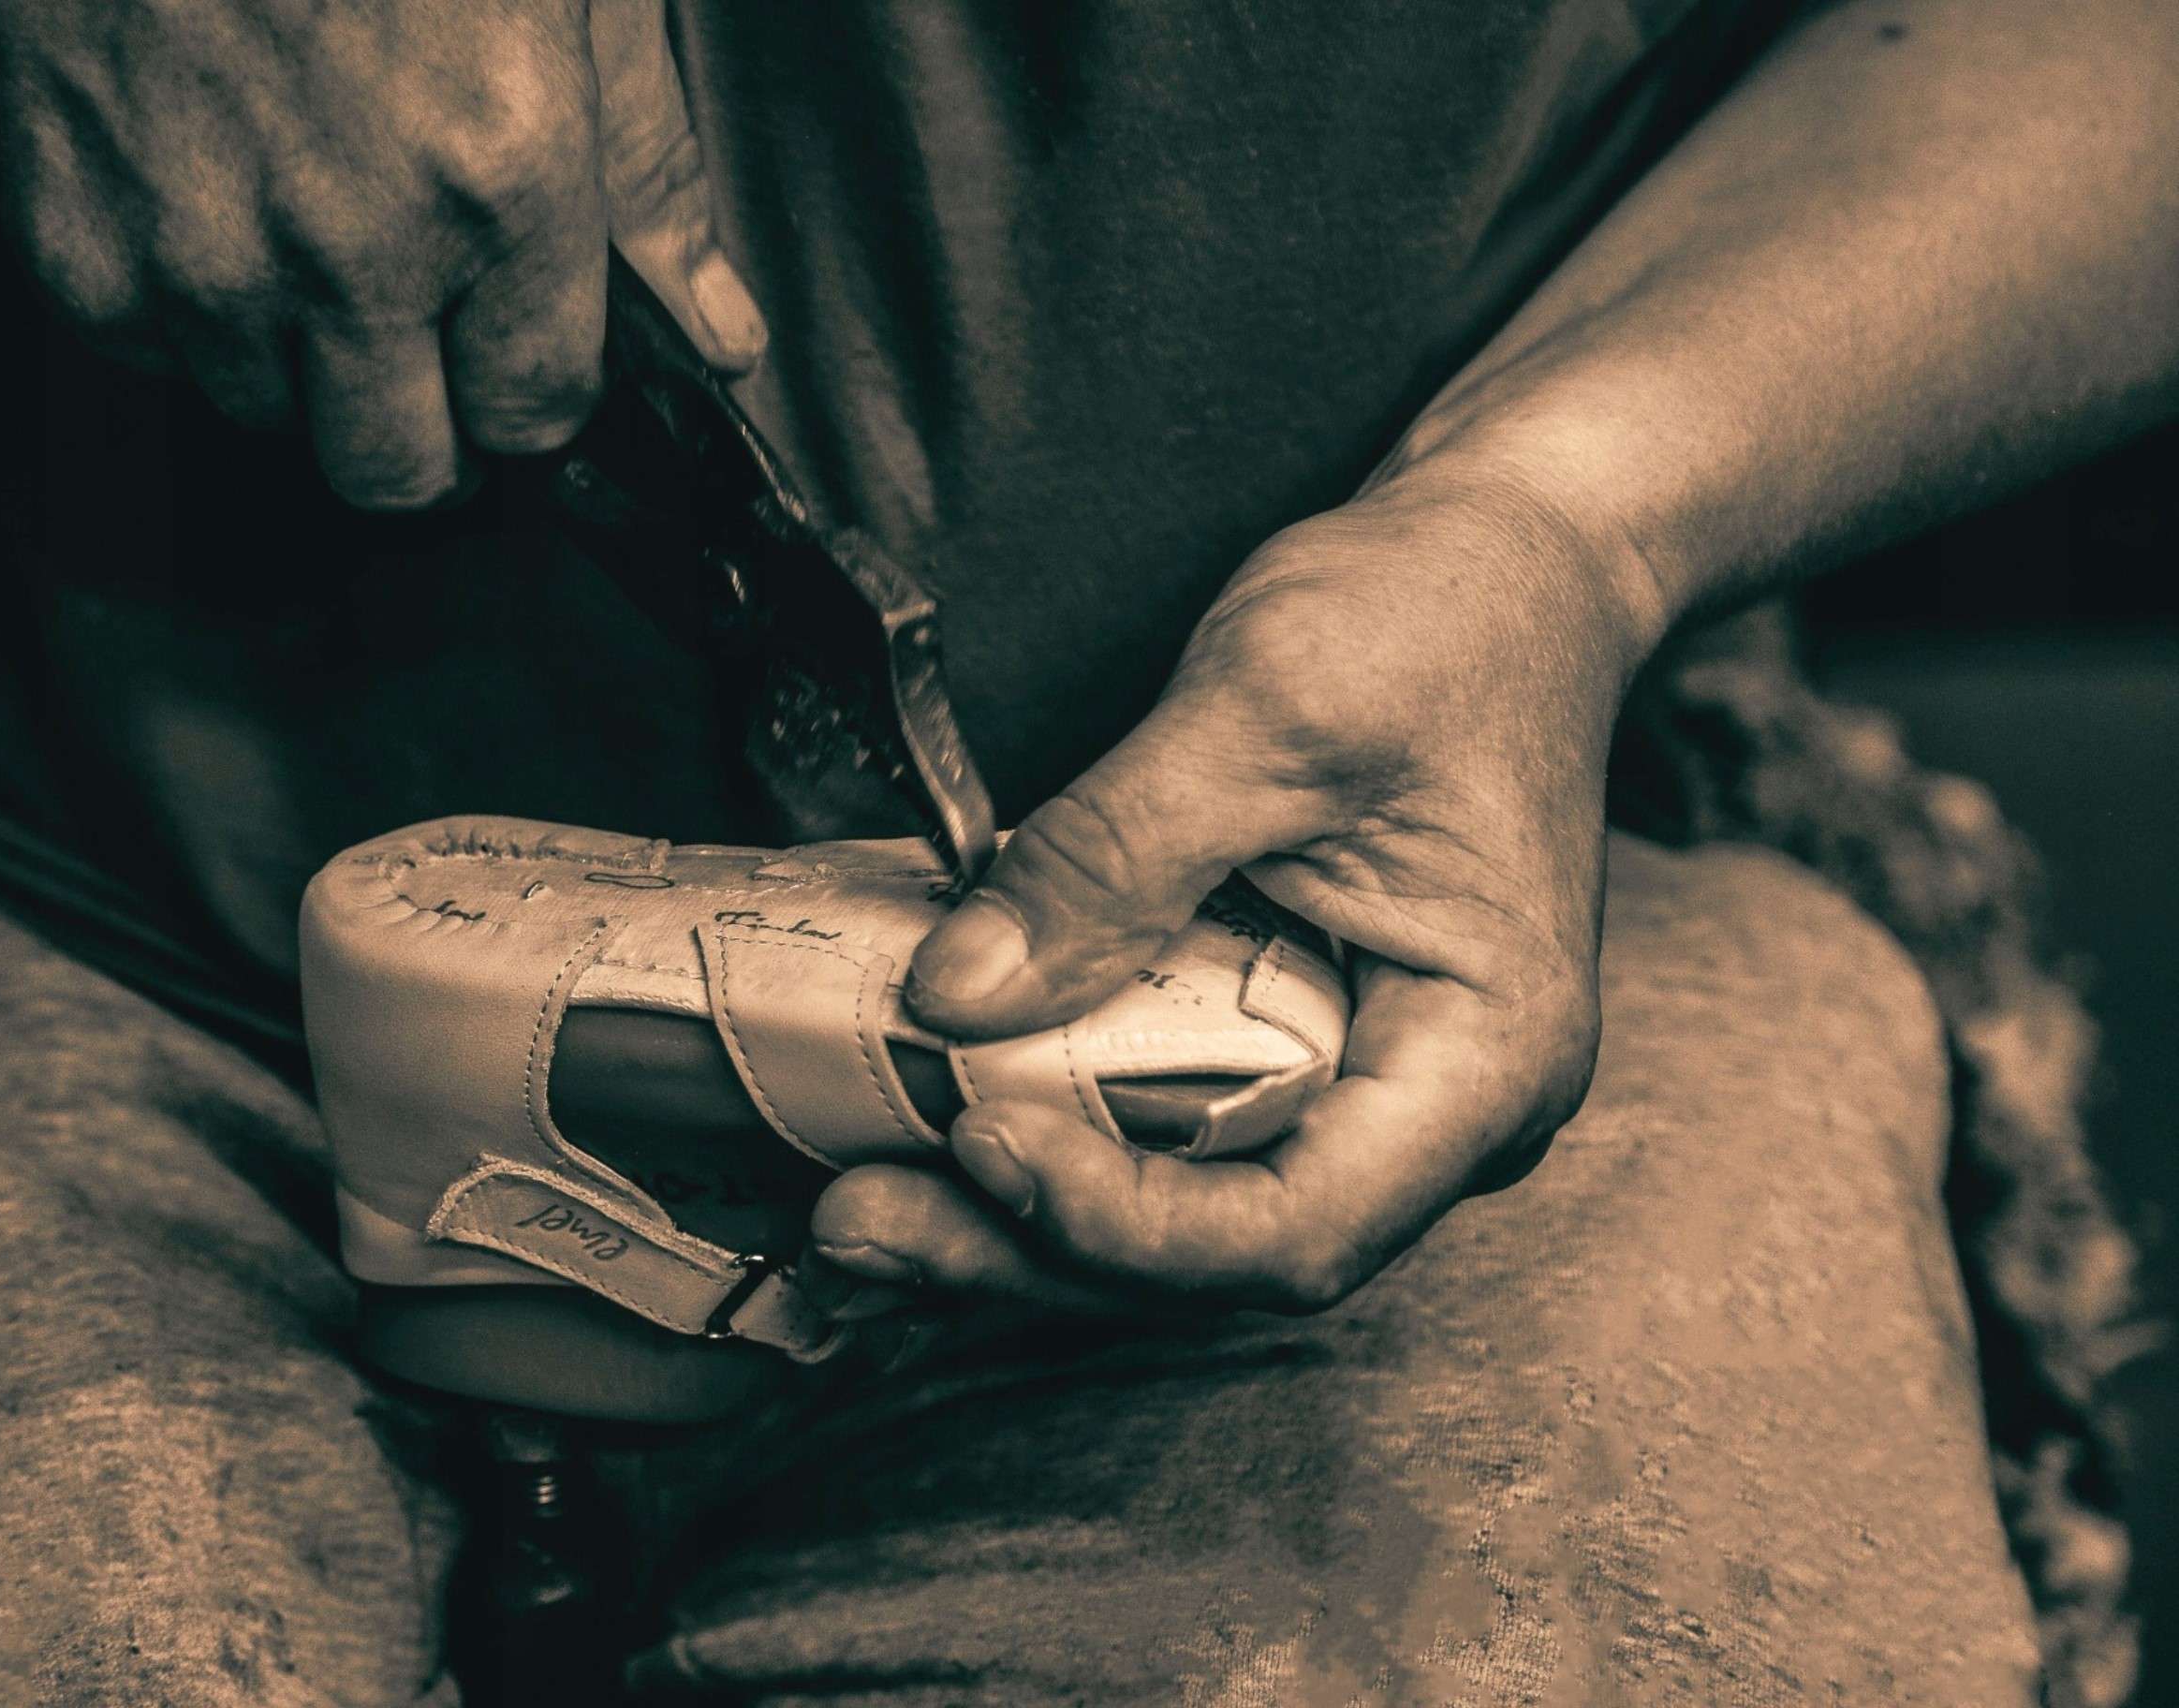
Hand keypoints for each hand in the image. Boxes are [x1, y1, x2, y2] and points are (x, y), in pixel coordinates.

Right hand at [0, 0, 765, 507]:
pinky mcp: (70, 236)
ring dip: (295, 356)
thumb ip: (644, 168)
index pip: (537, 413)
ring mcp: (199, 255)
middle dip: (425, 423)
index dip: (533, 389)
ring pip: (269, 423)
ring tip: (299, 215)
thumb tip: (720, 333)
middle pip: (400, 471)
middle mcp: (352, 248)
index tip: (515, 350)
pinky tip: (203, 189)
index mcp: (499, 177)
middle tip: (418, 332)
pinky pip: (143, 355)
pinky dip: (176, 304)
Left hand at [812, 478, 1657, 1314]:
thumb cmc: (1443, 618)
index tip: (981, 1142)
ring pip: (1183, 1210)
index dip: (1128, 1224)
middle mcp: (1438, 1113)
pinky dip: (1055, 1138)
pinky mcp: (1295, 1045)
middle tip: (861, 1229)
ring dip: (1020, 1219)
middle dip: (1030, 1249)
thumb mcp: (1268, 705)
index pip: (1300, 1222)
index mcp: (1486, 1056)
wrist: (1508, 562)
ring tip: (861, 1208)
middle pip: (1221, 1249)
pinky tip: (930, 1132)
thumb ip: (1113, 857)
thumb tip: (957, 997)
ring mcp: (1367, 1089)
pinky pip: (1171, 1129)